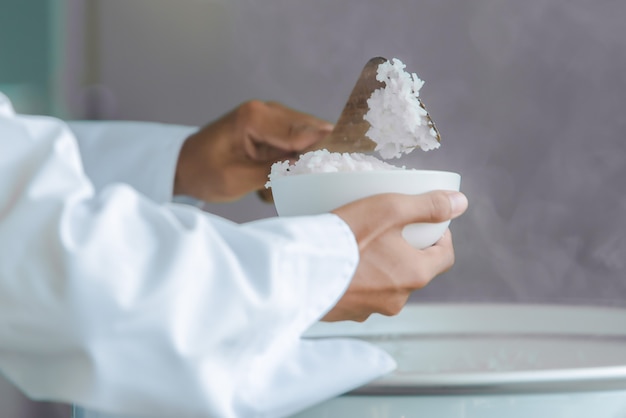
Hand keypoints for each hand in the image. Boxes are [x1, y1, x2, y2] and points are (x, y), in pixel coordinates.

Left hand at [174, 100, 332, 201]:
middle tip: (338, 176)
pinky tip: (303, 172)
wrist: (182, 166)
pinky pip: (299, 139)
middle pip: (312, 128)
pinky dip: (303, 155)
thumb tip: (310, 168)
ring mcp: (270, 117)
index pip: (303, 132)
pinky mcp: (272, 128)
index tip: (347, 165)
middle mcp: (266, 110)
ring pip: (310, 133)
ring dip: (314, 155)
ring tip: (320, 177)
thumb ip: (275, 171)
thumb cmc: (202, 172)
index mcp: (255, 117)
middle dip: (324, 152)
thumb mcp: (238, 178)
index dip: (326, 150)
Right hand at [324, 190, 467, 321]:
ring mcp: (369, 310)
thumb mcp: (390, 209)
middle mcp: (397, 299)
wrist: (297, 270)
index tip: (427, 222)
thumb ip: (428, 206)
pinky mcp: (344, 314)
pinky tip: (340, 265)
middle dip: (407, 250)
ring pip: (386, 284)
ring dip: (381, 267)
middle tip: (387, 229)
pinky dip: (357, 281)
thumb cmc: (346, 237)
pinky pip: (360, 295)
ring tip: (360, 245)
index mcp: (414, 274)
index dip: (441, 236)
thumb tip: (461, 203)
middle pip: (414, 270)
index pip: (445, 256)